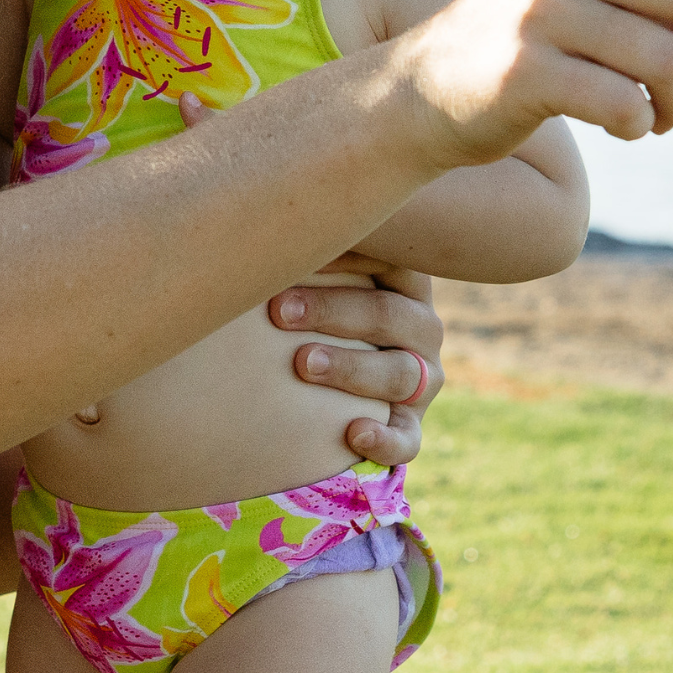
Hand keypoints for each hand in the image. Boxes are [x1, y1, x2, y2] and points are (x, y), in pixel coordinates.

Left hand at [270, 262, 440, 468]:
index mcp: (403, 281)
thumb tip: (252, 232)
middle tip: (279, 312)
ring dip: (351, 368)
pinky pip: (408, 438)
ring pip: (400, 373)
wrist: (321, 380)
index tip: (292, 251)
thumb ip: (303, 255)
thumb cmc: (309, 307)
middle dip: (332, 312)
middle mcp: (421, 328)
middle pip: (388, 315)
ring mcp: (421, 378)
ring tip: (302, 364)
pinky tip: (353, 434)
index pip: (388, 262)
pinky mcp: (410, 424)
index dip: (345, 256)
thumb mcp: (315, 276)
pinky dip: (385, 440)